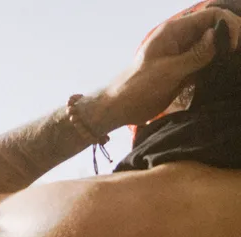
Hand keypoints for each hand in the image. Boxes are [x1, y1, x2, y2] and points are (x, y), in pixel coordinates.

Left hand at [94, 6, 240, 129]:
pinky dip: (216, 63)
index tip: (233, 46)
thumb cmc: (138, 86)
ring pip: (212, 44)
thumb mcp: (169, 70)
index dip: (228, 25)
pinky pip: (206, 61)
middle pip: (214, 28)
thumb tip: (218, 35)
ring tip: (233, 63)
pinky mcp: (185, 69)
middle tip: (236, 55)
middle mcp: (181, 39)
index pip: (211, 15)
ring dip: (224, 51)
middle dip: (229, 36)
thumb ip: (196, 54)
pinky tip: (224, 71)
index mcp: (174, 31)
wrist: (121, 107)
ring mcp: (183, 53)